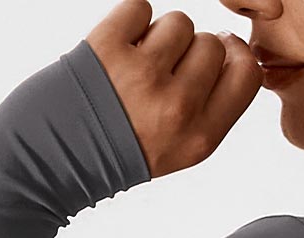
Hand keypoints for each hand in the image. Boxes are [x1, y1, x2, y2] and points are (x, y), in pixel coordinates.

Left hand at [85, 1, 260, 177]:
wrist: (57, 157)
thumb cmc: (122, 150)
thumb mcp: (181, 148)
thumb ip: (212, 106)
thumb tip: (229, 47)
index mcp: (200, 136)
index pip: (246, 74)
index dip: (234, 56)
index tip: (220, 54)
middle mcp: (177, 106)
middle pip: (212, 43)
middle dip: (191, 50)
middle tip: (163, 73)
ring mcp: (143, 74)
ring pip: (179, 22)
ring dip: (161, 34)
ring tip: (138, 62)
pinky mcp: (108, 46)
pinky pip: (140, 7)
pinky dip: (130, 20)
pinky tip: (119, 49)